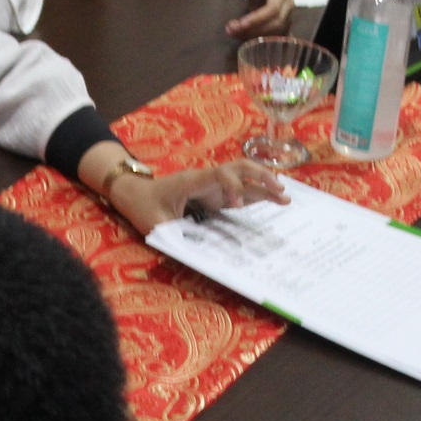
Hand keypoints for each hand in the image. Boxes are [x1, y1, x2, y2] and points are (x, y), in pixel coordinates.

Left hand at [104, 157, 288, 234]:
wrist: (134, 193)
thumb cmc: (142, 207)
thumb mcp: (154, 224)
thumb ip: (174, 235)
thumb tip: (194, 252)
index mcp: (192, 181)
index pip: (220, 175)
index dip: (233, 187)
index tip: (235, 206)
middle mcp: (206, 180)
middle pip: (239, 168)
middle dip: (261, 177)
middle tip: (281, 191)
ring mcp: (211, 186)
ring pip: (243, 178)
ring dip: (264, 184)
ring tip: (286, 197)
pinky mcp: (214, 195)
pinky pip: (239, 191)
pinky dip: (256, 194)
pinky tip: (274, 200)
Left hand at [226, 0, 295, 37]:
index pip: (272, 9)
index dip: (257, 19)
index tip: (240, 24)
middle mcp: (288, 6)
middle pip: (275, 24)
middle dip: (253, 30)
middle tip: (231, 31)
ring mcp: (289, 17)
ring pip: (275, 33)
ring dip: (254, 37)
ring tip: (235, 34)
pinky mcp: (285, 26)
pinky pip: (274, 38)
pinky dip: (259, 40)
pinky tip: (244, 38)